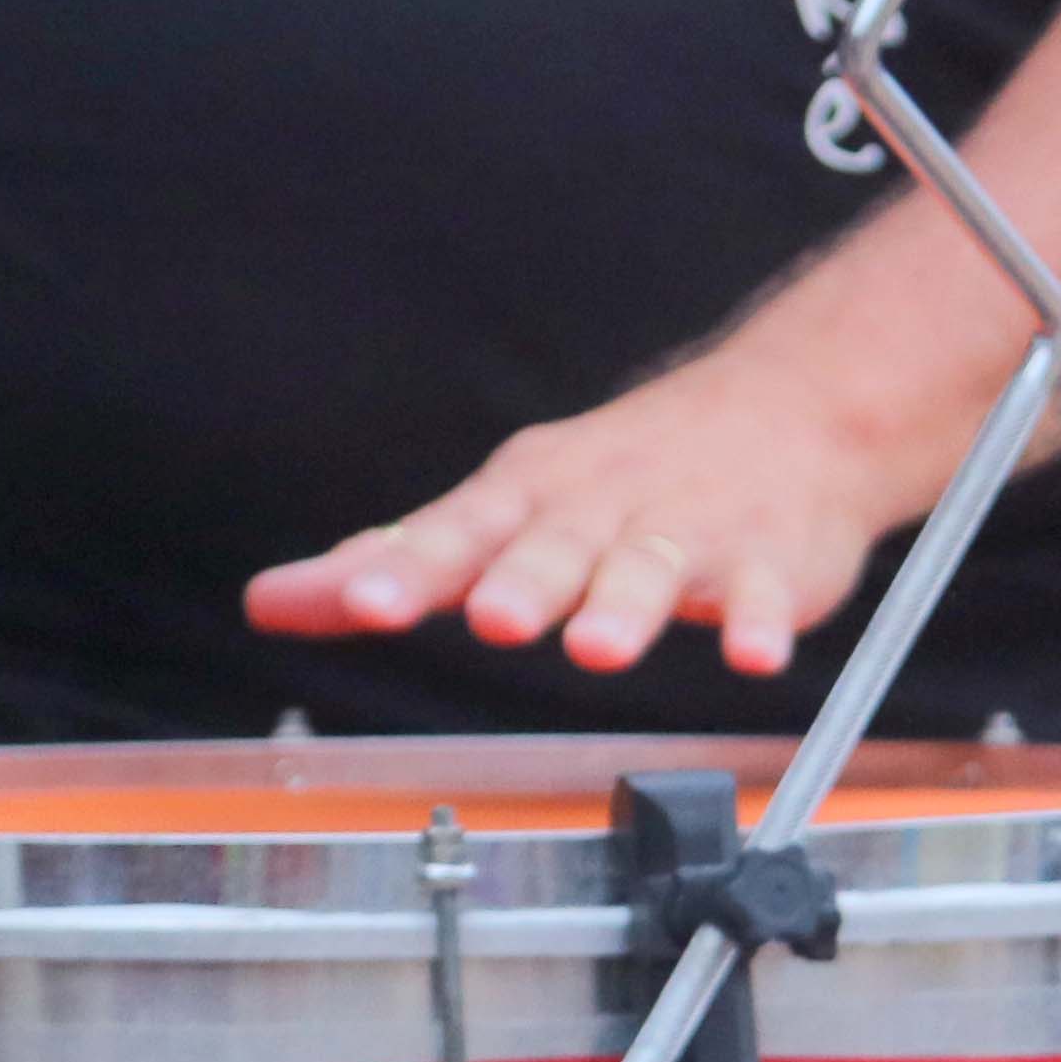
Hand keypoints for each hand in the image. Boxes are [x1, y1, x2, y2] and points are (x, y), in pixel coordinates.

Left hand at [243, 335, 928, 681]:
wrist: (787, 408)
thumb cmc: (625, 475)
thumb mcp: (505, 506)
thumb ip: (398, 563)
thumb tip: (272, 602)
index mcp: (528, 497)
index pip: (455, 535)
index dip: (409, 573)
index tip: (363, 605)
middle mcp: (600, 509)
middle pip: (554, 549)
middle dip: (522, 583)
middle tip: (493, 618)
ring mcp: (690, 532)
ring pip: (652, 569)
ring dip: (626, 606)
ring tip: (600, 647)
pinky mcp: (770, 562)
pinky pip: (766, 594)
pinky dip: (760, 622)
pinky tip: (753, 653)